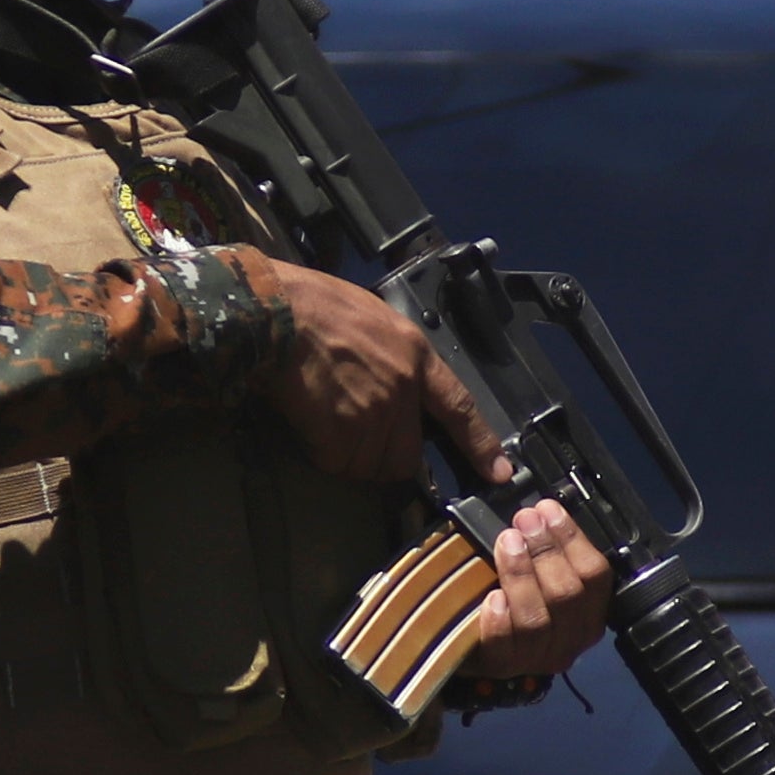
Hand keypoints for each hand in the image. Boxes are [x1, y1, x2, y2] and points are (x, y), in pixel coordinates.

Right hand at [233, 250, 500, 484]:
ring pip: (369, 465)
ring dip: (349, 457)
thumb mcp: (374, 317)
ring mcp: (372, 414)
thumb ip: (394, 355)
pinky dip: (322, 453)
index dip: (480, 443)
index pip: (458, 407)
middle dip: (384, 456)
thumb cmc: (314, 303)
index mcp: (414, 355)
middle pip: (406, 455)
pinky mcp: (340, 433)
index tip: (497, 470)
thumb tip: (395, 383)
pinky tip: (309, 425)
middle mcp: (401, 389)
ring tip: (324, 422)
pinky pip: (337, 463)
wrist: (277, 312)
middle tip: (354, 437)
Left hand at [470, 496, 612, 683]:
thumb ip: (549, 548)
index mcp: (591, 610)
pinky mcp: (505, 666)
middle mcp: (573, 638)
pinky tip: (491, 597)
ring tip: (507, 543)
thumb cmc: (516, 596)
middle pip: (568, 594)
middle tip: (524, 520)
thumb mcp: (541, 571)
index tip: (548, 509)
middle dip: (546, 550)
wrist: (479, 644)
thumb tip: (540, 510)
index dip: (572, 538)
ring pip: (537, 619)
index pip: (596, 575)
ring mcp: (539, 657)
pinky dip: (500, 619)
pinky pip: (504, 645)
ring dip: (521, 575)